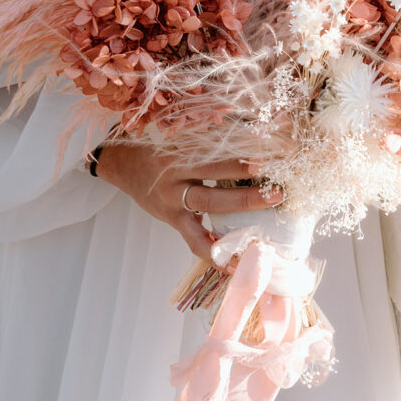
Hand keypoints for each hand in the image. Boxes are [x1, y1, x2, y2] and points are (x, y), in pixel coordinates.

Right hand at [96, 142, 281, 261]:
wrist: (124, 166)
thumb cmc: (160, 149)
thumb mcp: (180, 141)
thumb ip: (208, 142)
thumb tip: (253, 134)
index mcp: (181, 152)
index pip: (213, 153)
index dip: (238, 156)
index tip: (267, 154)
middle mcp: (176, 176)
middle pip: (213, 180)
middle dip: (246, 188)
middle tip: (276, 191)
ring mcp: (174, 201)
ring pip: (208, 209)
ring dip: (237, 221)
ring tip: (263, 231)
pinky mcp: (173, 220)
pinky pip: (194, 241)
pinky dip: (214, 254)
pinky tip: (233, 266)